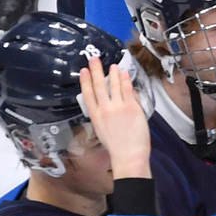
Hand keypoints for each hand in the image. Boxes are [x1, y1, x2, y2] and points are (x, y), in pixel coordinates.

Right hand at [79, 53, 152, 176]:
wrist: (129, 156)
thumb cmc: (118, 147)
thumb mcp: (103, 130)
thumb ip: (104, 116)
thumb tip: (108, 102)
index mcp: (96, 117)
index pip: (88, 95)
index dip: (85, 81)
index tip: (83, 71)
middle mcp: (105, 110)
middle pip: (99, 86)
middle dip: (96, 71)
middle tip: (93, 59)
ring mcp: (119, 107)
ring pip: (114, 85)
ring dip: (113, 73)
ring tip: (112, 65)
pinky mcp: (132, 107)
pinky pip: (128, 89)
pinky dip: (126, 80)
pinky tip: (125, 73)